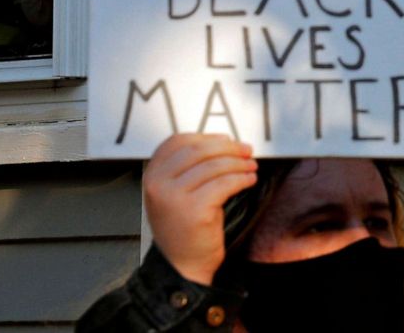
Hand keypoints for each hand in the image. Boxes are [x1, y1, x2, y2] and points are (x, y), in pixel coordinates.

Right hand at [143, 133, 257, 284]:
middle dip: (228, 148)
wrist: (183, 265)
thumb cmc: (185, 226)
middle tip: (247, 151)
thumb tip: (225, 141)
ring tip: (251, 167)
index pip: (178, 141)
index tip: (227, 140)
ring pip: (215, 166)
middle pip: (199, 150)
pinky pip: (225, 184)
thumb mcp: (177, 191)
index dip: (207, 137)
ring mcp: (173, 197)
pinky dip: (242, 179)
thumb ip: (190, 166)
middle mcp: (157, 183)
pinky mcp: (194, 210)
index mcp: (152, 175)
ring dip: (239, 163)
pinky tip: (249, 181)